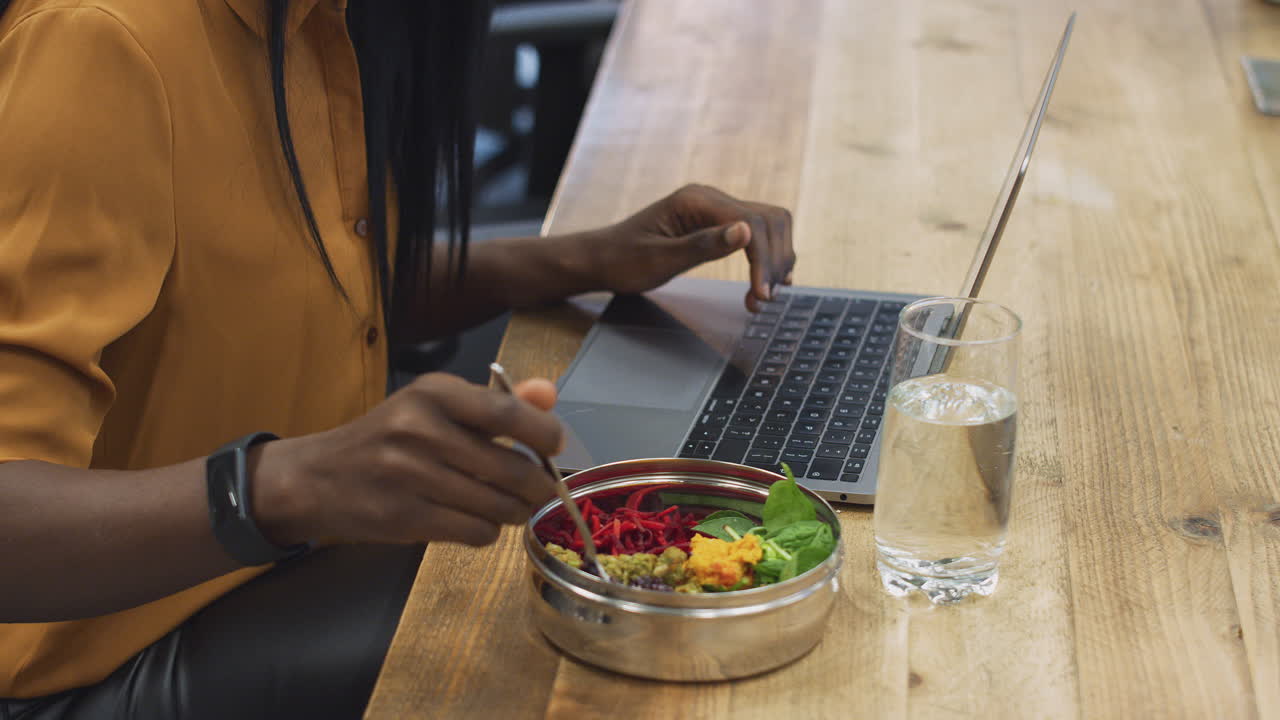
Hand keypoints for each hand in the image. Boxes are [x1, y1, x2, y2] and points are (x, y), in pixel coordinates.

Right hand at [251, 374, 562, 547]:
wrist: (315, 478)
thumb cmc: (388, 438)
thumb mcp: (434, 406)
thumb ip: (496, 402)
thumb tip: (549, 395)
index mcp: (433, 393)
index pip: (508, 412)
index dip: (544, 433)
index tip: (554, 445)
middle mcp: (420, 429)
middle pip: (513, 469)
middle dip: (538, 486)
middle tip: (539, 488)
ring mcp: (409, 475)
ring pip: (499, 506)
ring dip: (514, 512)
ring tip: (504, 504)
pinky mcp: (404, 517)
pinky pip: (476, 532)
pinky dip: (487, 531)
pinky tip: (473, 519)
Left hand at [590, 184, 795, 311]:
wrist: (602, 258)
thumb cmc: (623, 260)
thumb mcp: (659, 259)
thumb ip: (702, 245)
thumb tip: (746, 232)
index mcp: (696, 200)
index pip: (752, 223)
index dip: (764, 260)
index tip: (762, 295)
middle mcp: (711, 199)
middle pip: (770, 220)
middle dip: (775, 260)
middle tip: (765, 299)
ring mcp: (716, 210)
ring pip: (769, 227)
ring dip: (775, 261)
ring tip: (763, 297)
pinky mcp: (717, 224)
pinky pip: (756, 235)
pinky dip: (767, 258)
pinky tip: (766, 283)